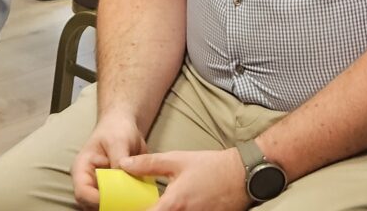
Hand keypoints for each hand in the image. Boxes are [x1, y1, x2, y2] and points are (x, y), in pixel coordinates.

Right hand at [70, 112, 148, 208]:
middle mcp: (88, 183)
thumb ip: (119, 158)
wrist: (124, 127)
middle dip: (109, 206)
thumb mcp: (118, 140)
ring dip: (119, 206)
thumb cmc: (116, 129)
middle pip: (91, 206)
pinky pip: (117, 204)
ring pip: (104, 207)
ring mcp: (100, 189)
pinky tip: (138, 200)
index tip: (117, 198)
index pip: (82, 192)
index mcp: (82, 169)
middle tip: (129, 203)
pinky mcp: (113, 192)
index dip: (96, 200)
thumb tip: (123, 177)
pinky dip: (126, 205)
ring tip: (134, 201)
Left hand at [118, 148, 248, 210]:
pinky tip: (176, 206)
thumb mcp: (177, 160)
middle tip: (148, 203)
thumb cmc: (210, 166)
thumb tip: (124, 165)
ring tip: (162, 203)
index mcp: (173, 204)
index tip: (123, 207)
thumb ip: (148, 164)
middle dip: (151, 210)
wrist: (242, 175)